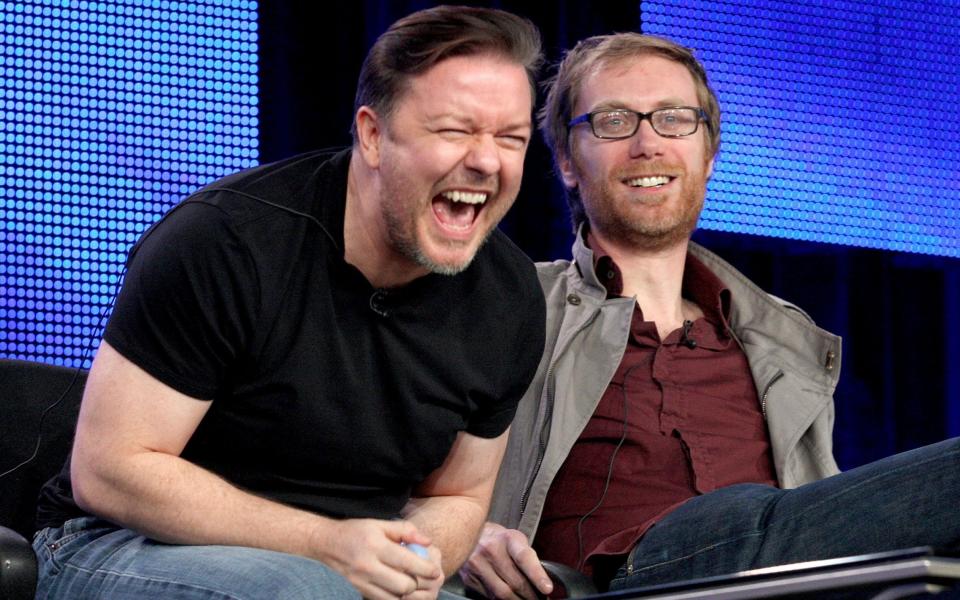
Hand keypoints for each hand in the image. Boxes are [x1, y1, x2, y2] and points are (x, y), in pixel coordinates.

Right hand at [312, 518, 441, 599]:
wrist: (328, 544)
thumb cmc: (357, 532)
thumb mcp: (380, 524)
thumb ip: (406, 530)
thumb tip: (427, 542)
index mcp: (376, 546)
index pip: (407, 562)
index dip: (426, 568)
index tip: (435, 570)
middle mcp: (368, 566)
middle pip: (404, 586)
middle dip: (418, 583)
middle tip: (424, 577)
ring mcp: (362, 582)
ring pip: (395, 598)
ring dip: (408, 593)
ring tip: (413, 583)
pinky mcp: (359, 591)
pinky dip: (396, 598)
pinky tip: (399, 589)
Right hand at [460, 523, 551, 599]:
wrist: (467, 533)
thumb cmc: (497, 539)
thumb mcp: (514, 540)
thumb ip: (527, 558)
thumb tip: (541, 583)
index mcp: (508, 538)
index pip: (524, 557)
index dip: (537, 574)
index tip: (547, 588)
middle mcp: (491, 549)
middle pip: (515, 581)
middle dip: (531, 595)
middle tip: (540, 599)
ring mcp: (477, 564)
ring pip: (502, 593)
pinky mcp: (468, 578)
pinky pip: (490, 596)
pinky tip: (509, 597)